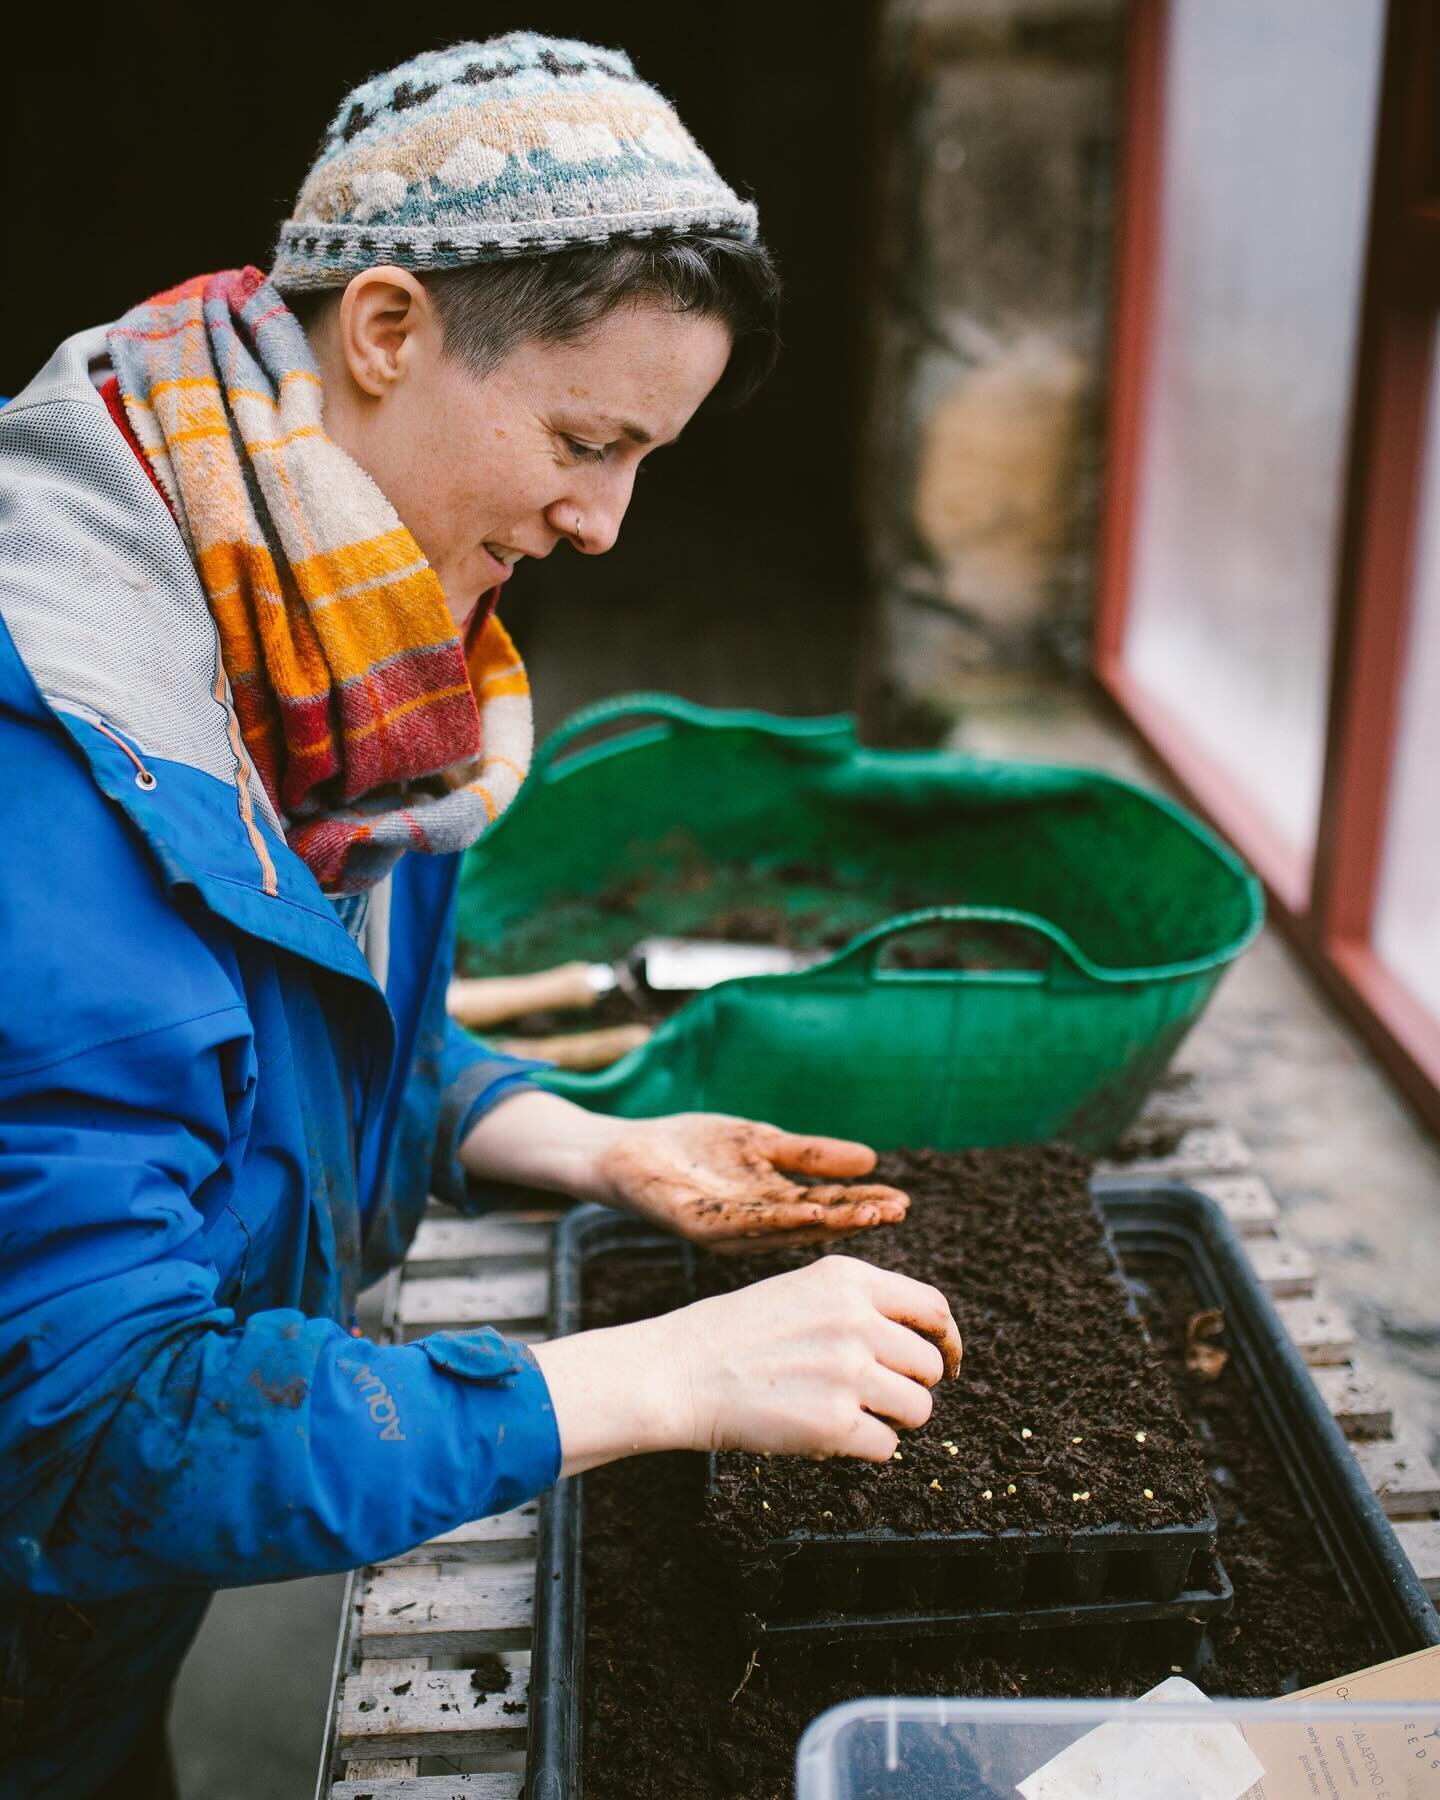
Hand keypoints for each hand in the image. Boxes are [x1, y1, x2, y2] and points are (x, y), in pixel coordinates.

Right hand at [533, 1255, 961, 1474]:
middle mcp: (857, 1319)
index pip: (933, 1308)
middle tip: (866, 1394)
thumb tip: (925, 1342)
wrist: (679, 1371)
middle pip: (930, 1365)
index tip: (948, 1364)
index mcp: (850, 1279)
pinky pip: (886, 1447)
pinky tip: (821, 1433)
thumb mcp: (802, 1291)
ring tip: (842, 1413)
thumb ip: (861, 1306)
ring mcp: (849, 1371)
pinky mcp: (836, 1423)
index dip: (949, 1341)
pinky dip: (861, 1449)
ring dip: (888, 1419)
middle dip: (908, 1386)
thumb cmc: (738, 1334)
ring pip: (918, 1410)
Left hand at [592, 1112, 908, 1253]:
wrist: (624, 1152)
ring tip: (867, 1214)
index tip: (903, 1201)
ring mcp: (725, 1229)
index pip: (827, 1209)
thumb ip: (809, 1155)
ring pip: (784, 1229)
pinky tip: (807, 1209)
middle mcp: (754, 1228)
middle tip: (896, 1211)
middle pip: (813, 1225)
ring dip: (827, 1222)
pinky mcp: (694, 1224)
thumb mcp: (760, 1144)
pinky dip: (777, 1219)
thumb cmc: (692, 1150)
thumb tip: (871, 1158)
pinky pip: (741, 1224)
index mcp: (772, 1208)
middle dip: (856, 1218)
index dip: (864, 1206)